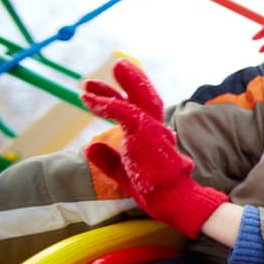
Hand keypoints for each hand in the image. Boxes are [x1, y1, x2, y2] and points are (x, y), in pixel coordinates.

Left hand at [81, 59, 226, 238]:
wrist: (172, 199)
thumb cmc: (154, 191)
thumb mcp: (123, 174)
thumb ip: (109, 160)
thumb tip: (91, 147)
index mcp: (153, 138)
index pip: (138, 112)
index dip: (117, 98)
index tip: (95, 92)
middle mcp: (156, 130)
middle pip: (146, 98)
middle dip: (131, 80)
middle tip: (117, 64)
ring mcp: (153, 131)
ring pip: (139, 100)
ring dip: (118, 86)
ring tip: (93, 80)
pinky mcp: (146, 133)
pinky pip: (125, 111)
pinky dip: (107, 103)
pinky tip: (91, 100)